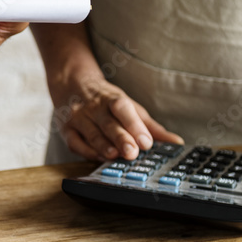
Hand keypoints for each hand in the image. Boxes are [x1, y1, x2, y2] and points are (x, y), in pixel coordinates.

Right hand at [50, 72, 182, 160]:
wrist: (72, 84)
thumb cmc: (106, 100)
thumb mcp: (130, 107)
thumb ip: (151, 126)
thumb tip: (175, 142)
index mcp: (112, 99)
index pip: (123, 109)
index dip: (135, 125)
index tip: (147, 142)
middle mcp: (94, 107)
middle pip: (108, 123)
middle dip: (120, 138)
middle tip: (132, 153)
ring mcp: (78, 118)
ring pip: (90, 133)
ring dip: (102, 145)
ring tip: (113, 155)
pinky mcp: (66, 130)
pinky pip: (75, 143)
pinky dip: (86, 151)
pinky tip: (98, 157)